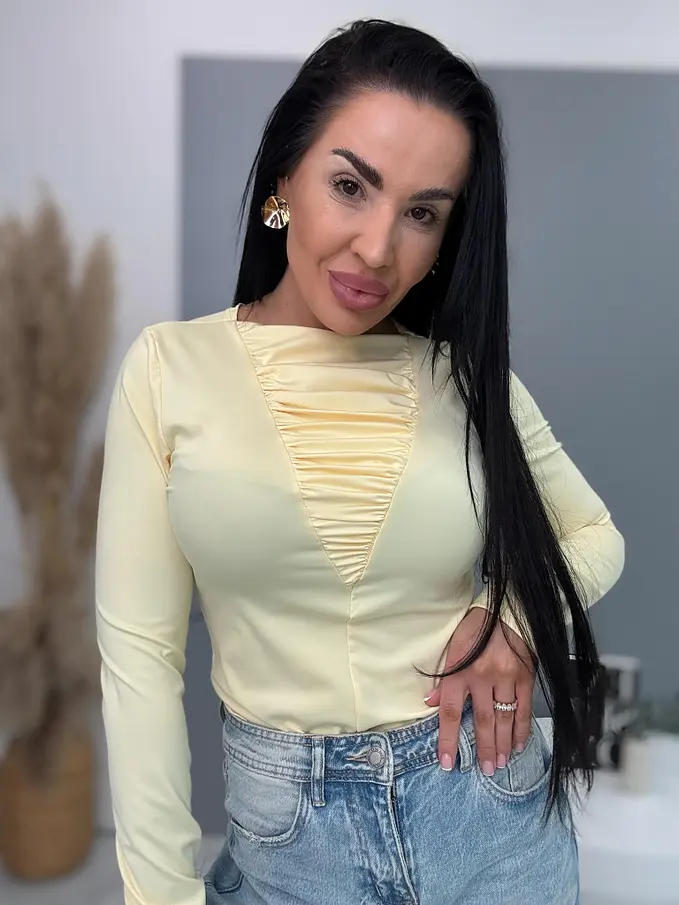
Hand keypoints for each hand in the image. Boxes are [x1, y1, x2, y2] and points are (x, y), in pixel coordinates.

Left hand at [424, 608, 534, 775]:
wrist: (506, 609)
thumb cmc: (475, 628)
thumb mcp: (452, 648)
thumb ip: (444, 677)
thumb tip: (431, 702)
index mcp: (460, 671)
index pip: (451, 712)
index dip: (449, 739)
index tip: (447, 762)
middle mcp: (483, 677)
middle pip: (482, 721)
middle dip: (483, 749)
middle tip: (485, 770)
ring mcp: (506, 678)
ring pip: (504, 719)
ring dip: (502, 744)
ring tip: (500, 763)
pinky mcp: (525, 676)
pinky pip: (524, 708)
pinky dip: (522, 728)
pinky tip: (518, 744)